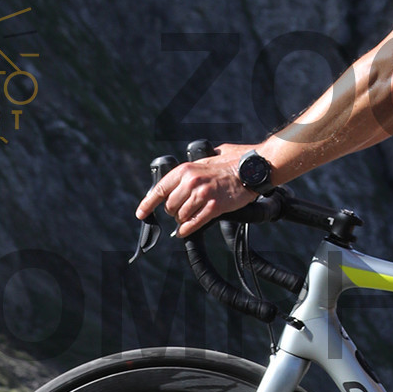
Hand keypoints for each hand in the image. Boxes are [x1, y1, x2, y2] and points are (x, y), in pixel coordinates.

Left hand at [138, 145, 255, 236]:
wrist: (250, 169)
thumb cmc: (229, 164)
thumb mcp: (203, 161)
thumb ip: (189, 171)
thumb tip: (175, 184)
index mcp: (185, 170)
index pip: (160, 190)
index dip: (148, 204)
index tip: (141, 213)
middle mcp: (191, 182)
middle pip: (170, 207)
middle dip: (174, 212)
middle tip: (181, 211)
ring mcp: (203, 195)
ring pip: (181, 217)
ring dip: (183, 220)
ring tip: (190, 217)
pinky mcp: (214, 206)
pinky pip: (193, 224)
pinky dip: (187, 230)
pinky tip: (185, 231)